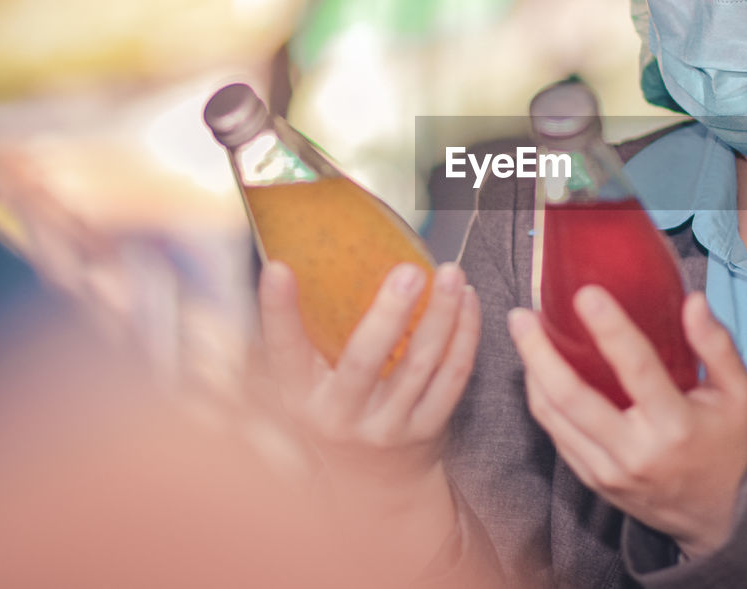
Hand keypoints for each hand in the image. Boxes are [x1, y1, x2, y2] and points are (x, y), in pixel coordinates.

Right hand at [258, 260, 479, 517]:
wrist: (374, 485)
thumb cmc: (337, 413)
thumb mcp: (307, 387)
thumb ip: (304, 338)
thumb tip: (297, 262)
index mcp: (300, 398)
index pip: (283, 350)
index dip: (278, 310)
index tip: (278, 268)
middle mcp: (340, 416)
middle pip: (364, 360)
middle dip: (389, 312)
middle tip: (409, 270)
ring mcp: (386, 427)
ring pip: (420, 365)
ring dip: (441, 315)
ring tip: (450, 274)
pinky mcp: (427, 429)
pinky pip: (452, 378)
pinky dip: (464, 337)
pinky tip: (468, 302)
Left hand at [508, 286, 746, 558]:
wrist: (718, 515)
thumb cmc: (727, 444)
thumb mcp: (738, 394)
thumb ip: (716, 345)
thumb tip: (692, 300)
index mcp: (675, 424)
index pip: (637, 369)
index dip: (610, 329)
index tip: (586, 294)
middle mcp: (636, 451)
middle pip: (572, 397)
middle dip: (539, 352)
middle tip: (521, 316)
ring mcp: (609, 471)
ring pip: (554, 417)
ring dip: (532, 372)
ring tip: (523, 332)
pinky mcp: (593, 481)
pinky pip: (556, 435)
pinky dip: (541, 399)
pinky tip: (537, 369)